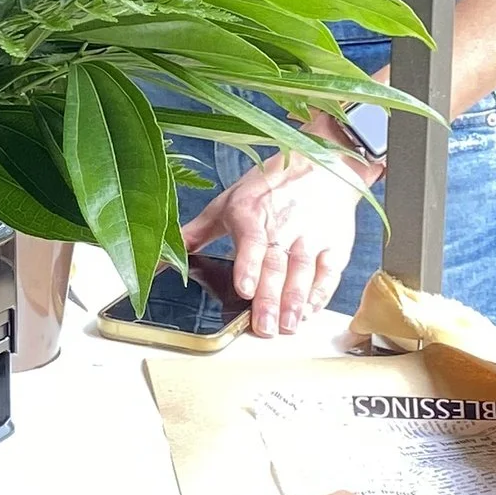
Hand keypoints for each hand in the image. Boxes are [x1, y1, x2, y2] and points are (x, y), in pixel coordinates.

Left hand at [182, 151, 367, 339]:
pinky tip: (309, 311)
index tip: (243, 288)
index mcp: (251, 213)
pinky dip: (320, 293)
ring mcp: (311, 235)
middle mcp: (282, 225)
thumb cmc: (269, 188)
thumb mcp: (227, 204)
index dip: (248, 265)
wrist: (322, 167)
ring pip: (303, 271)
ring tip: (287, 326)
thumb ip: (196, 234)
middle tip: (264, 328)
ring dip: (295, 301)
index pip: (251, 241)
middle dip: (270, 299)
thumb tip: (161, 259)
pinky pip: (329, 272)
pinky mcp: (334, 244)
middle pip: (276, 265)